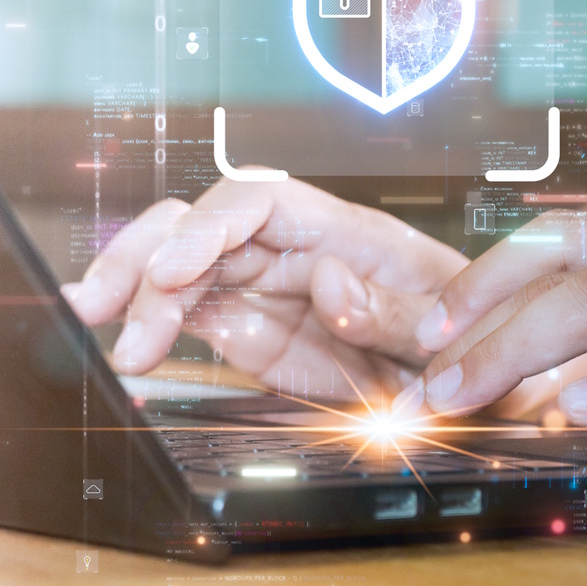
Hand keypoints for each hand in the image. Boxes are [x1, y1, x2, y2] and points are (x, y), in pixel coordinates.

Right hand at [61, 177, 465, 401]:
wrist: (486, 382)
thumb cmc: (479, 331)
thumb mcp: (457, 320)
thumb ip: (394, 306)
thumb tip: (329, 283)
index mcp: (348, 233)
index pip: (259, 202)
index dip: (208, 227)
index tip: (173, 269)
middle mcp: (296, 253)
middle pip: (201, 226)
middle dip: (143, 254)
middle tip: (101, 303)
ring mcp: (269, 292)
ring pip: (182, 269)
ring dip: (135, 292)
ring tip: (100, 327)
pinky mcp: (256, 333)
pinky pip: (194, 315)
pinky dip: (155, 325)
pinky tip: (129, 345)